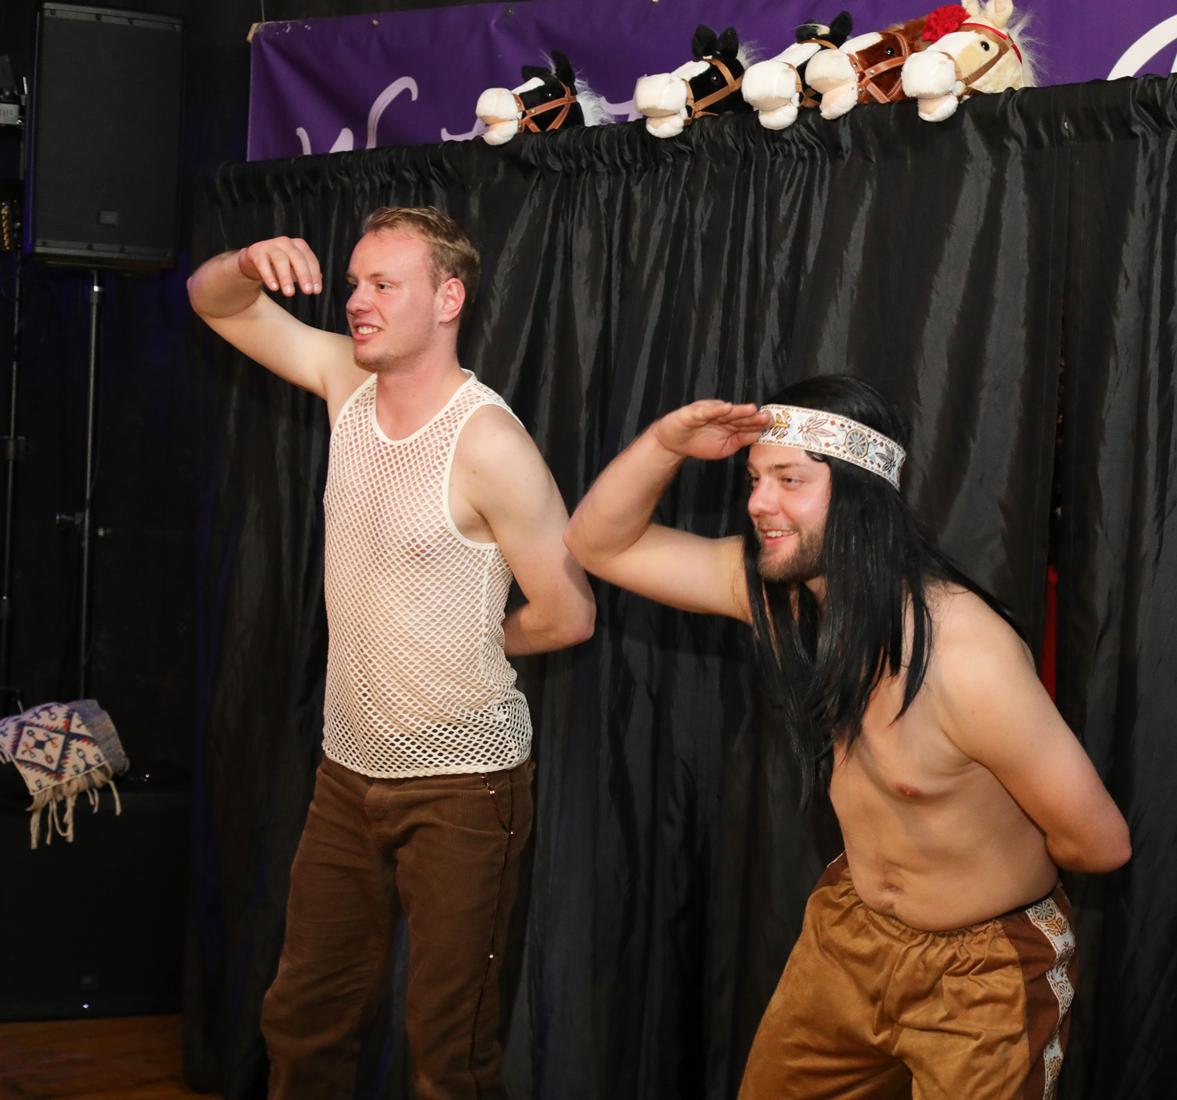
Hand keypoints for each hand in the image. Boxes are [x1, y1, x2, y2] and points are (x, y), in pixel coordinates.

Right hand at [237, 237, 322, 297]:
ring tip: (289, 293)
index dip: (314, 275)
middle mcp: (286, 242)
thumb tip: (320, 279)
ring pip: (280, 260)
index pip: (310, 260)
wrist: (255, 262)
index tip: (316, 291)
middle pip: (297, 258)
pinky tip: (274, 288)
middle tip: (307, 292)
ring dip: (286, 277)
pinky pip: (263, 263)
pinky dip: (269, 276)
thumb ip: (306, 273)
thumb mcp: (294, 269)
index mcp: (299, 245)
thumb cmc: (279, 266)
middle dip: (304, 275)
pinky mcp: (256, 251)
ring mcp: (270, 245)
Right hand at [652, 400, 769, 460]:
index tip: (773, 423)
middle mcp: (721, 416)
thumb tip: (758, 434)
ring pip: (726, 412)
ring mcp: (708, 413)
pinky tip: (726, 408)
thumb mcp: (724, 447)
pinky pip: (706, 411)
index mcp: (730, 424)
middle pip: (739, 416)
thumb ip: (740, 440)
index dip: (758, 423)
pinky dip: (716, 410)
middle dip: (753, 416)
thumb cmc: (699, 443)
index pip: (746, 423)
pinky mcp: (694, 413)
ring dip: (739, 410)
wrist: (674, 443)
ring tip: (752, 410)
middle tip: (767, 416)